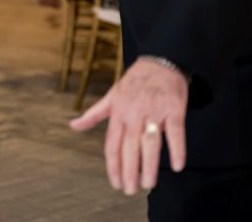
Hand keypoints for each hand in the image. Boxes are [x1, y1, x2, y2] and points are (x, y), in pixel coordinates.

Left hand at [70, 58, 187, 194]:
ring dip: (149, 165)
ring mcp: (154, 111)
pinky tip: (177, 166)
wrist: (160, 61)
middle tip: (129, 189)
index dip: (113, 166)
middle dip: (129, 170)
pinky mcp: (174, 109)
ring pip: (151, 143)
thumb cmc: (134, 81)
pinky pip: (176, 133)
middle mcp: (134, 113)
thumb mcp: (111, 96)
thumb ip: (93, 114)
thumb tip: (73, 126)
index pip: (112, 144)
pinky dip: (177, 150)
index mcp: (118, 112)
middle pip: (129, 147)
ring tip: (148, 184)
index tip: (115, 183)